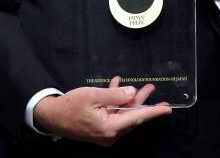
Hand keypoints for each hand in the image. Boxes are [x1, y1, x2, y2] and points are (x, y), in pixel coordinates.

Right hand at [34, 77, 170, 145]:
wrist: (52, 117)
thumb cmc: (71, 106)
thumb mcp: (93, 96)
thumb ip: (114, 95)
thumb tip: (132, 93)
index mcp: (110, 128)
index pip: (137, 118)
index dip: (153, 112)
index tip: (167, 109)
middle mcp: (110, 134)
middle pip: (132, 116)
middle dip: (142, 101)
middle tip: (152, 89)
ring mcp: (105, 132)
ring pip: (123, 114)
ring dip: (129, 99)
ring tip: (139, 86)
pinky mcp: (100, 128)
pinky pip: (113, 114)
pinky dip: (116, 101)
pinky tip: (116, 86)